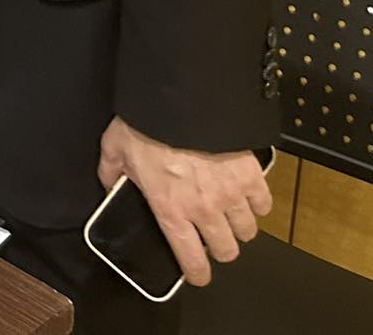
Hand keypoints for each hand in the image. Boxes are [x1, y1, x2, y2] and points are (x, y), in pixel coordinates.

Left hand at [97, 116, 270, 286]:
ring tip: (231, 215)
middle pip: (227, 250)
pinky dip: (258, 203)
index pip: (190, 259)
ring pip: (247, 230)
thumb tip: (108, 183)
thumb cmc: (146, 124)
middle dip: (221, 248)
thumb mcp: (114, 148)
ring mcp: (231, 193)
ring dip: (240, 226)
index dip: (197, 273)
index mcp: (171, 209)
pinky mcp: (250, 174)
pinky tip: (248, 195)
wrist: (180, 98)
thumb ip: (110, 172)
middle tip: (214, 237)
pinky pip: (264, 202)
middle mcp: (204, 209)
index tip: (199, 274)